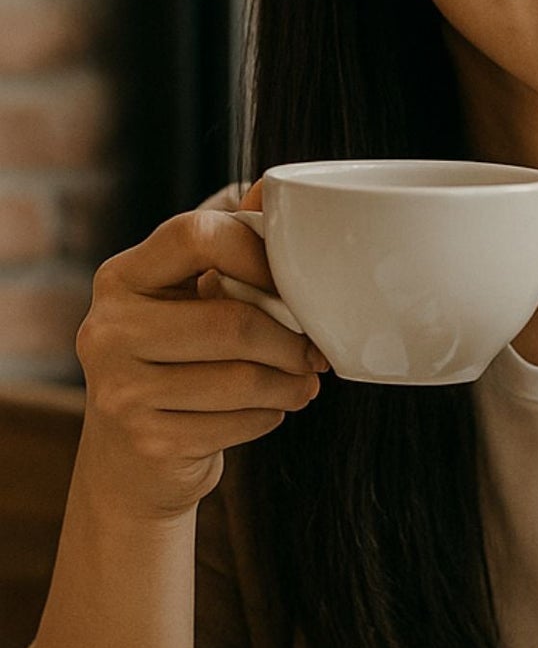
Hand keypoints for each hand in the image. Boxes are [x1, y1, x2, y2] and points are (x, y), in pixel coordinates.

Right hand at [75, 181, 326, 518]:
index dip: (258, 252)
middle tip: (318, 354)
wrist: (134, 458)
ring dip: (291, 384)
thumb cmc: (178, 362)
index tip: (294, 280)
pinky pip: (240, 422)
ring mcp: (120, 389)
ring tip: (303, 383)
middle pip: (233, 321)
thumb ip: (227, 248)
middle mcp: (108, 328)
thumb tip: (272, 188)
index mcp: (122, 278)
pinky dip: (270, 417)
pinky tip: (266, 410)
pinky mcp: (148, 440)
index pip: (195, 235)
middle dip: (293, 342)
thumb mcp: (189, 300)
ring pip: (244, 378)